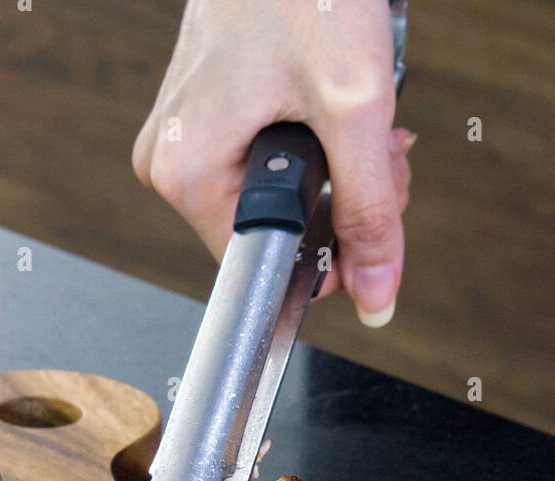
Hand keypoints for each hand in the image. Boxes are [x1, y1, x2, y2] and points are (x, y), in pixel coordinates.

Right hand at [133, 0, 412, 326]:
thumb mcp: (355, 109)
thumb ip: (370, 212)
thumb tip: (375, 296)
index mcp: (188, 172)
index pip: (265, 264)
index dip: (331, 254)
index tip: (372, 210)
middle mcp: (171, 161)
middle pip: (278, 232)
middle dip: (346, 205)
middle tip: (383, 156)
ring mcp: (184, 137)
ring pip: (281, 199)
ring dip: (341, 175)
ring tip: (368, 124)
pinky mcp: (204, 116)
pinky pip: (267, 162)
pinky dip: (320, 148)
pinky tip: (338, 109)